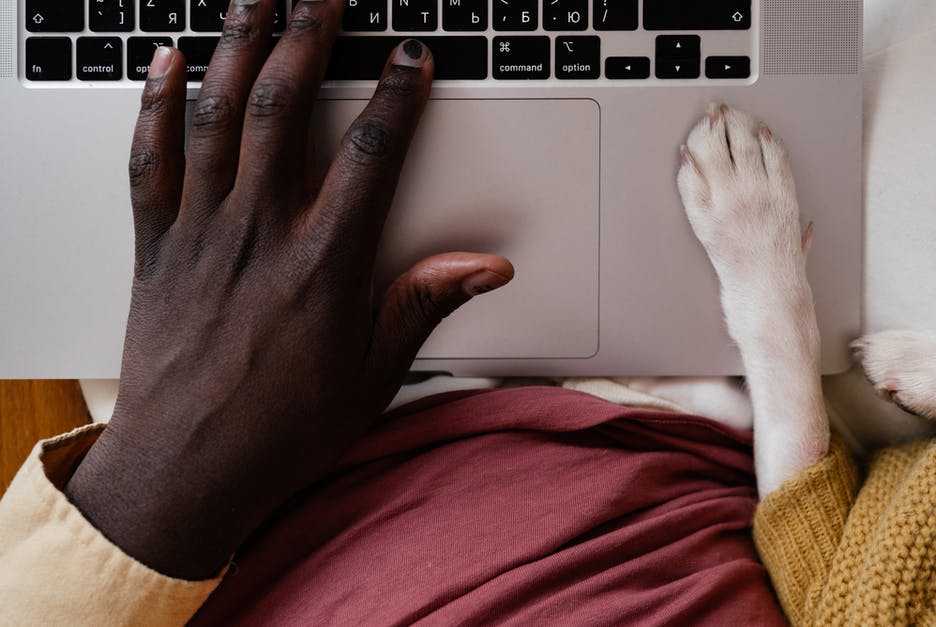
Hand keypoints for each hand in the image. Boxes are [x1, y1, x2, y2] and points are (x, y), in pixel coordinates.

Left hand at [64, 0, 512, 579]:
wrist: (185, 470)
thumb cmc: (280, 430)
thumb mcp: (372, 375)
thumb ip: (423, 305)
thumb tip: (485, 265)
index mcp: (322, 266)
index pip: (369, 156)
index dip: (396, 96)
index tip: (412, 56)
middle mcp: (258, 235)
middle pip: (282, 111)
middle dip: (308, 39)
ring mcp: (201, 234)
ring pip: (215, 118)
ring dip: (237, 48)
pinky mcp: (156, 246)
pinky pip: (150, 159)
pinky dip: (156, 104)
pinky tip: (167, 61)